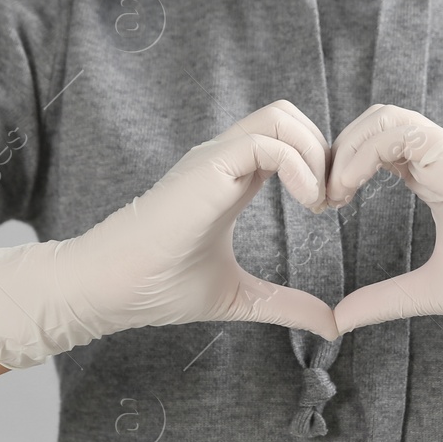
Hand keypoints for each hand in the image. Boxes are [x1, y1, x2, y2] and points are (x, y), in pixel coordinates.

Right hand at [0, 100, 338, 370]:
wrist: (110, 290)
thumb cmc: (159, 288)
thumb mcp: (240, 297)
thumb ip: (286, 305)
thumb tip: (331, 326)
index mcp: (231, 179)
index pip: (286, 140)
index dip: (320, 163)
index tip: (330, 208)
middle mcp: (224, 160)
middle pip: (289, 116)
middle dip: (325, 150)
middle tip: (332, 202)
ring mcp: (214, 159)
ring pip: (281, 116)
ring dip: (315, 153)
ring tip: (320, 202)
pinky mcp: (207, 168)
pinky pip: (266, 141)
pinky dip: (299, 165)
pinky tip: (307, 202)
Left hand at [326, 104, 442, 353]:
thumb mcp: (428, 291)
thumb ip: (383, 300)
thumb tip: (338, 320)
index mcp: (436, 175)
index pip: (377, 145)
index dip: (342, 166)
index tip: (323, 206)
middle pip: (374, 122)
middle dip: (336, 151)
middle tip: (318, 197)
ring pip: (385, 118)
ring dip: (346, 148)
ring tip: (330, 193)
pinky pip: (402, 131)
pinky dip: (365, 151)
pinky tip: (346, 188)